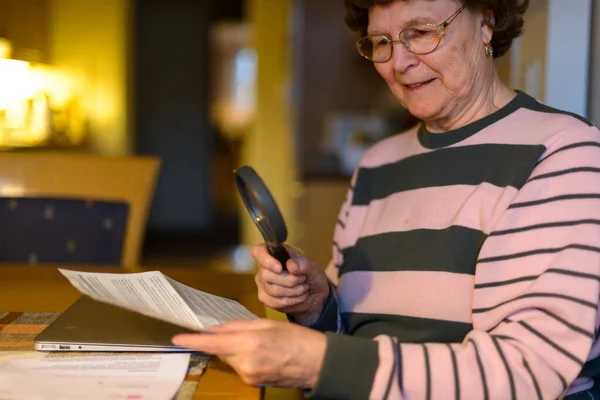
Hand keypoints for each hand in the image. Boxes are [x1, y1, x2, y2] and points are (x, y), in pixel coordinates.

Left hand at [172, 319, 326, 388]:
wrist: (317, 363)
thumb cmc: (297, 338)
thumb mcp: (268, 323)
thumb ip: (240, 326)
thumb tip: (217, 329)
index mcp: (250, 342)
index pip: (213, 343)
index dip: (193, 340)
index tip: (177, 338)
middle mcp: (246, 362)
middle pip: (222, 350)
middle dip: (226, 340)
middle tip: (246, 332)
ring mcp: (249, 375)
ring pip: (232, 359)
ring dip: (238, 350)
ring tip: (262, 344)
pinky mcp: (254, 383)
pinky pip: (241, 367)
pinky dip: (246, 359)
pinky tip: (264, 354)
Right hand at [252, 244, 329, 324]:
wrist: (315, 296)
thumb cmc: (311, 277)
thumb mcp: (313, 268)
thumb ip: (303, 265)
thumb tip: (290, 265)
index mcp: (275, 253)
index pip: (258, 251)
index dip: (266, 259)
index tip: (279, 268)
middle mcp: (265, 267)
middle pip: (266, 275)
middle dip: (290, 280)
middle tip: (303, 279)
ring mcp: (262, 283)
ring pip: (273, 290)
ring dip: (293, 291)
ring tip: (303, 288)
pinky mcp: (265, 298)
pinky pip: (274, 302)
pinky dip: (291, 300)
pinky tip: (298, 297)